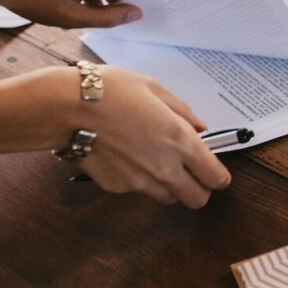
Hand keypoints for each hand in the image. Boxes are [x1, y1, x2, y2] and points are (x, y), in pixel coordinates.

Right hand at [46, 66, 231, 207]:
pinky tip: (126, 156)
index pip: (215, 178)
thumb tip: (200, 127)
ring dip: (170, 186)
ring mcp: (140, 182)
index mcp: (180, 141)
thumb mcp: (154, 88)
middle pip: (197, 199)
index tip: (214, 170)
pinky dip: (139, 180)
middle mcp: (165, 167)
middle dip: (199, 189)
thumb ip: (183, 111)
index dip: (218, 176)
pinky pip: (138, 190)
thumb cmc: (110, 91)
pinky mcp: (118, 188)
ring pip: (168, 198)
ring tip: (154, 161)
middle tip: (191, 173)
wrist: (69, 108)